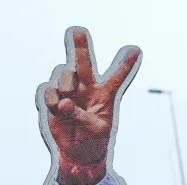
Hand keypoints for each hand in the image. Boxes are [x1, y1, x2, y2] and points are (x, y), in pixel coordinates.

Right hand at [39, 28, 140, 184]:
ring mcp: (70, 92)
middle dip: (81, 46)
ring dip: (65, 84)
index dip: (126, 64)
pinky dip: (52, 98)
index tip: (137, 50)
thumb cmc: (93, 140)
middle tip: (78, 31)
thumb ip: (80, 115)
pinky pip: (49, 90)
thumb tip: (64, 103)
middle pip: (84, 63)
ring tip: (68, 100)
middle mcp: (87, 89)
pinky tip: (57, 107)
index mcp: (105, 95)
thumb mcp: (94, 130)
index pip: (117, 77)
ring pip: (64, 74)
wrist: (78, 152)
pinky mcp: (54, 100)